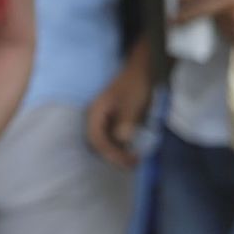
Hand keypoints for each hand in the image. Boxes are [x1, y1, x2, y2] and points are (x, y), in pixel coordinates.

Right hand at [85, 45, 151, 167]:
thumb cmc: (134, 85)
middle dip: (113, 156)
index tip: (128, 160)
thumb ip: (125, 124)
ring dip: (116, 152)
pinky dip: (119, 145)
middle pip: (97, 142)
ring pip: (103, 140)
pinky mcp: (110, 118)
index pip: (96, 139)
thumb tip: (121, 143)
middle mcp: (95, 116)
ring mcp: (102, 117)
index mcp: (96, 112)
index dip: (111, 153)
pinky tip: (130, 148)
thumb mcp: (131, 106)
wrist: (139, 69)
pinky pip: (110, 136)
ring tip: (132, 159)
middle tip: (132, 164)